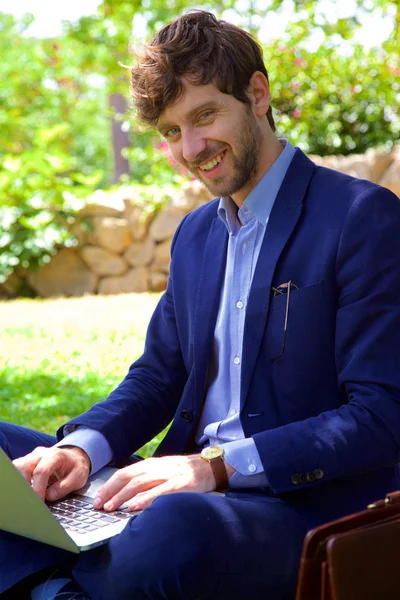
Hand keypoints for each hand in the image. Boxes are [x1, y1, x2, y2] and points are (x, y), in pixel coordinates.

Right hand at [13, 445, 90, 502]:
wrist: (74, 456)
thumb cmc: (75, 467)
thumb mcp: (79, 477)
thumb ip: (65, 487)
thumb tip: (49, 496)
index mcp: (55, 455)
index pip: (41, 471)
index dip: (38, 488)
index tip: (39, 501)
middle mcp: (40, 454)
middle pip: (23, 466)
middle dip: (24, 485)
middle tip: (32, 500)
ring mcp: (32, 457)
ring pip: (17, 467)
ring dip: (20, 483)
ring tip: (28, 496)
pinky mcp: (27, 462)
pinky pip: (17, 470)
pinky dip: (19, 481)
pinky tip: (26, 491)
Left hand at [93, 454, 233, 511]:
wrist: (209, 466)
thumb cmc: (182, 472)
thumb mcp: (161, 471)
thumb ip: (145, 480)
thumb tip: (123, 495)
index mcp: (150, 465)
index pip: (123, 473)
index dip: (108, 486)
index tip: (96, 499)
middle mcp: (156, 468)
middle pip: (127, 478)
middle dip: (110, 492)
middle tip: (98, 506)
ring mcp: (167, 475)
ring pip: (139, 484)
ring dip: (123, 496)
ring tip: (111, 508)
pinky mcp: (179, 484)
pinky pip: (159, 492)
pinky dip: (146, 499)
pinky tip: (135, 507)